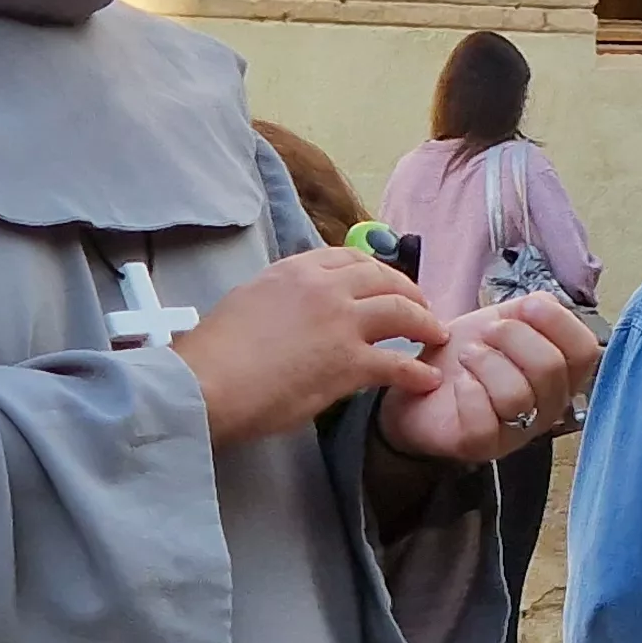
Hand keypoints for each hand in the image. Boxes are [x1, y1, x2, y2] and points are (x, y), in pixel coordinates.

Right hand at [169, 248, 448, 445]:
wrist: (206, 383)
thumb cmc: (214, 352)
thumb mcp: (249, 300)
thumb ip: (283, 296)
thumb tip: (298, 308)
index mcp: (297, 269)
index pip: (351, 259)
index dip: (378, 271)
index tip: (388, 283)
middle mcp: (325, 288)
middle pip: (385, 280)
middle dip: (410, 293)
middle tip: (422, 308)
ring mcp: (341, 323)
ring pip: (402, 312)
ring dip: (425, 323)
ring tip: (435, 335)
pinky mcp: (350, 362)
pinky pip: (398, 363)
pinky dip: (418, 371)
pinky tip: (427, 379)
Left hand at [380, 293, 605, 465]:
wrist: (419, 382)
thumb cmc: (467, 354)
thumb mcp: (502, 318)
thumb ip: (532, 308)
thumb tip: (545, 305)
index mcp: (561, 375)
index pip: (585, 351)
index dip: (558, 322)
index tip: (527, 306)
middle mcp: (548, 407)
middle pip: (551, 368)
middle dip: (513, 337)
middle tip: (487, 332)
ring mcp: (517, 432)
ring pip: (517, 395)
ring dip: (485, 362)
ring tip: (466, 355)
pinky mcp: (482, 446)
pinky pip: (484, 421)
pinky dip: (467, 392)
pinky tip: (457, 383)